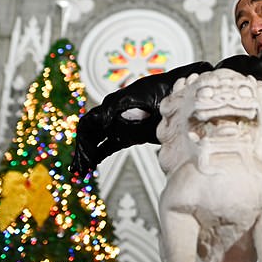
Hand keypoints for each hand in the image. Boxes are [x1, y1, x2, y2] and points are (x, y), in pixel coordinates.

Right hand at [68, 61, 214, 173]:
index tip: (85, 157)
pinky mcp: (129, 133)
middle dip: (82, 151)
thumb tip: (104, 119)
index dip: (84, 141)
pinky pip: (109, 144)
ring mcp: (120, 124)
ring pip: (97, 140)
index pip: (89, 123)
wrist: (182, 91)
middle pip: (89, 133)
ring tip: (81, 172)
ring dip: (88, 155)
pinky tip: (92, 167)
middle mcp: (113, 115)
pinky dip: (99, 154)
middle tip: (78, 169)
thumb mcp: (142, 96)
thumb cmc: (163, 89)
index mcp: (113, 105)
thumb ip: (121, 106)